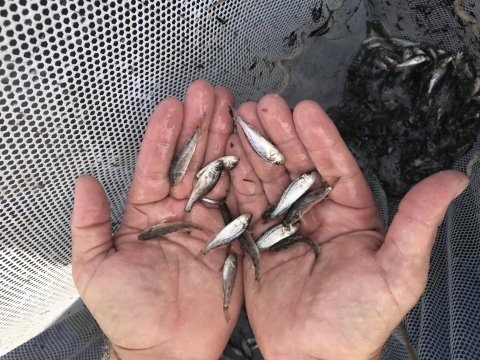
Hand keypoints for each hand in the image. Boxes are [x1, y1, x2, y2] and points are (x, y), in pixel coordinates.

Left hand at [70, 80, 243, 359]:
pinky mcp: (232, 237)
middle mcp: (179, 212)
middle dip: (199, 126)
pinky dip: (245, 173)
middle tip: (209, 92)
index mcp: (146, 214)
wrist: (167, 349)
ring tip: (230, 105)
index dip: (164, 136)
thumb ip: (90, 224)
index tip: (173, 105)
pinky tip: (249, 145)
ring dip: (222, 139)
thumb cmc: (128, 313)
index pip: (156, 167)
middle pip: (190, 162)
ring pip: (216, 173)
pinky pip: (239, 202)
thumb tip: (84, 181)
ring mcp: (208, 222)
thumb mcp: (95, 268)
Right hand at [225, 95, 468, 359]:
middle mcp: (316, 213)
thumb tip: (454, 180)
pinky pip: (246, 203)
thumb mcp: (398, 271)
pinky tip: (228, 154)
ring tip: (242, 119)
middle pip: (297, 165)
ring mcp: (284, 224)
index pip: (335, 166)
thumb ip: (418, 221)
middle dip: (281, 134)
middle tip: (265, 106)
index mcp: (351, 214)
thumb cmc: (358, 320)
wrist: (313, 355)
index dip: (320, 138)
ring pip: (269, 178)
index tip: (305, 111)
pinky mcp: (257, 239)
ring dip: (255, 148)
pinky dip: (236, 179)